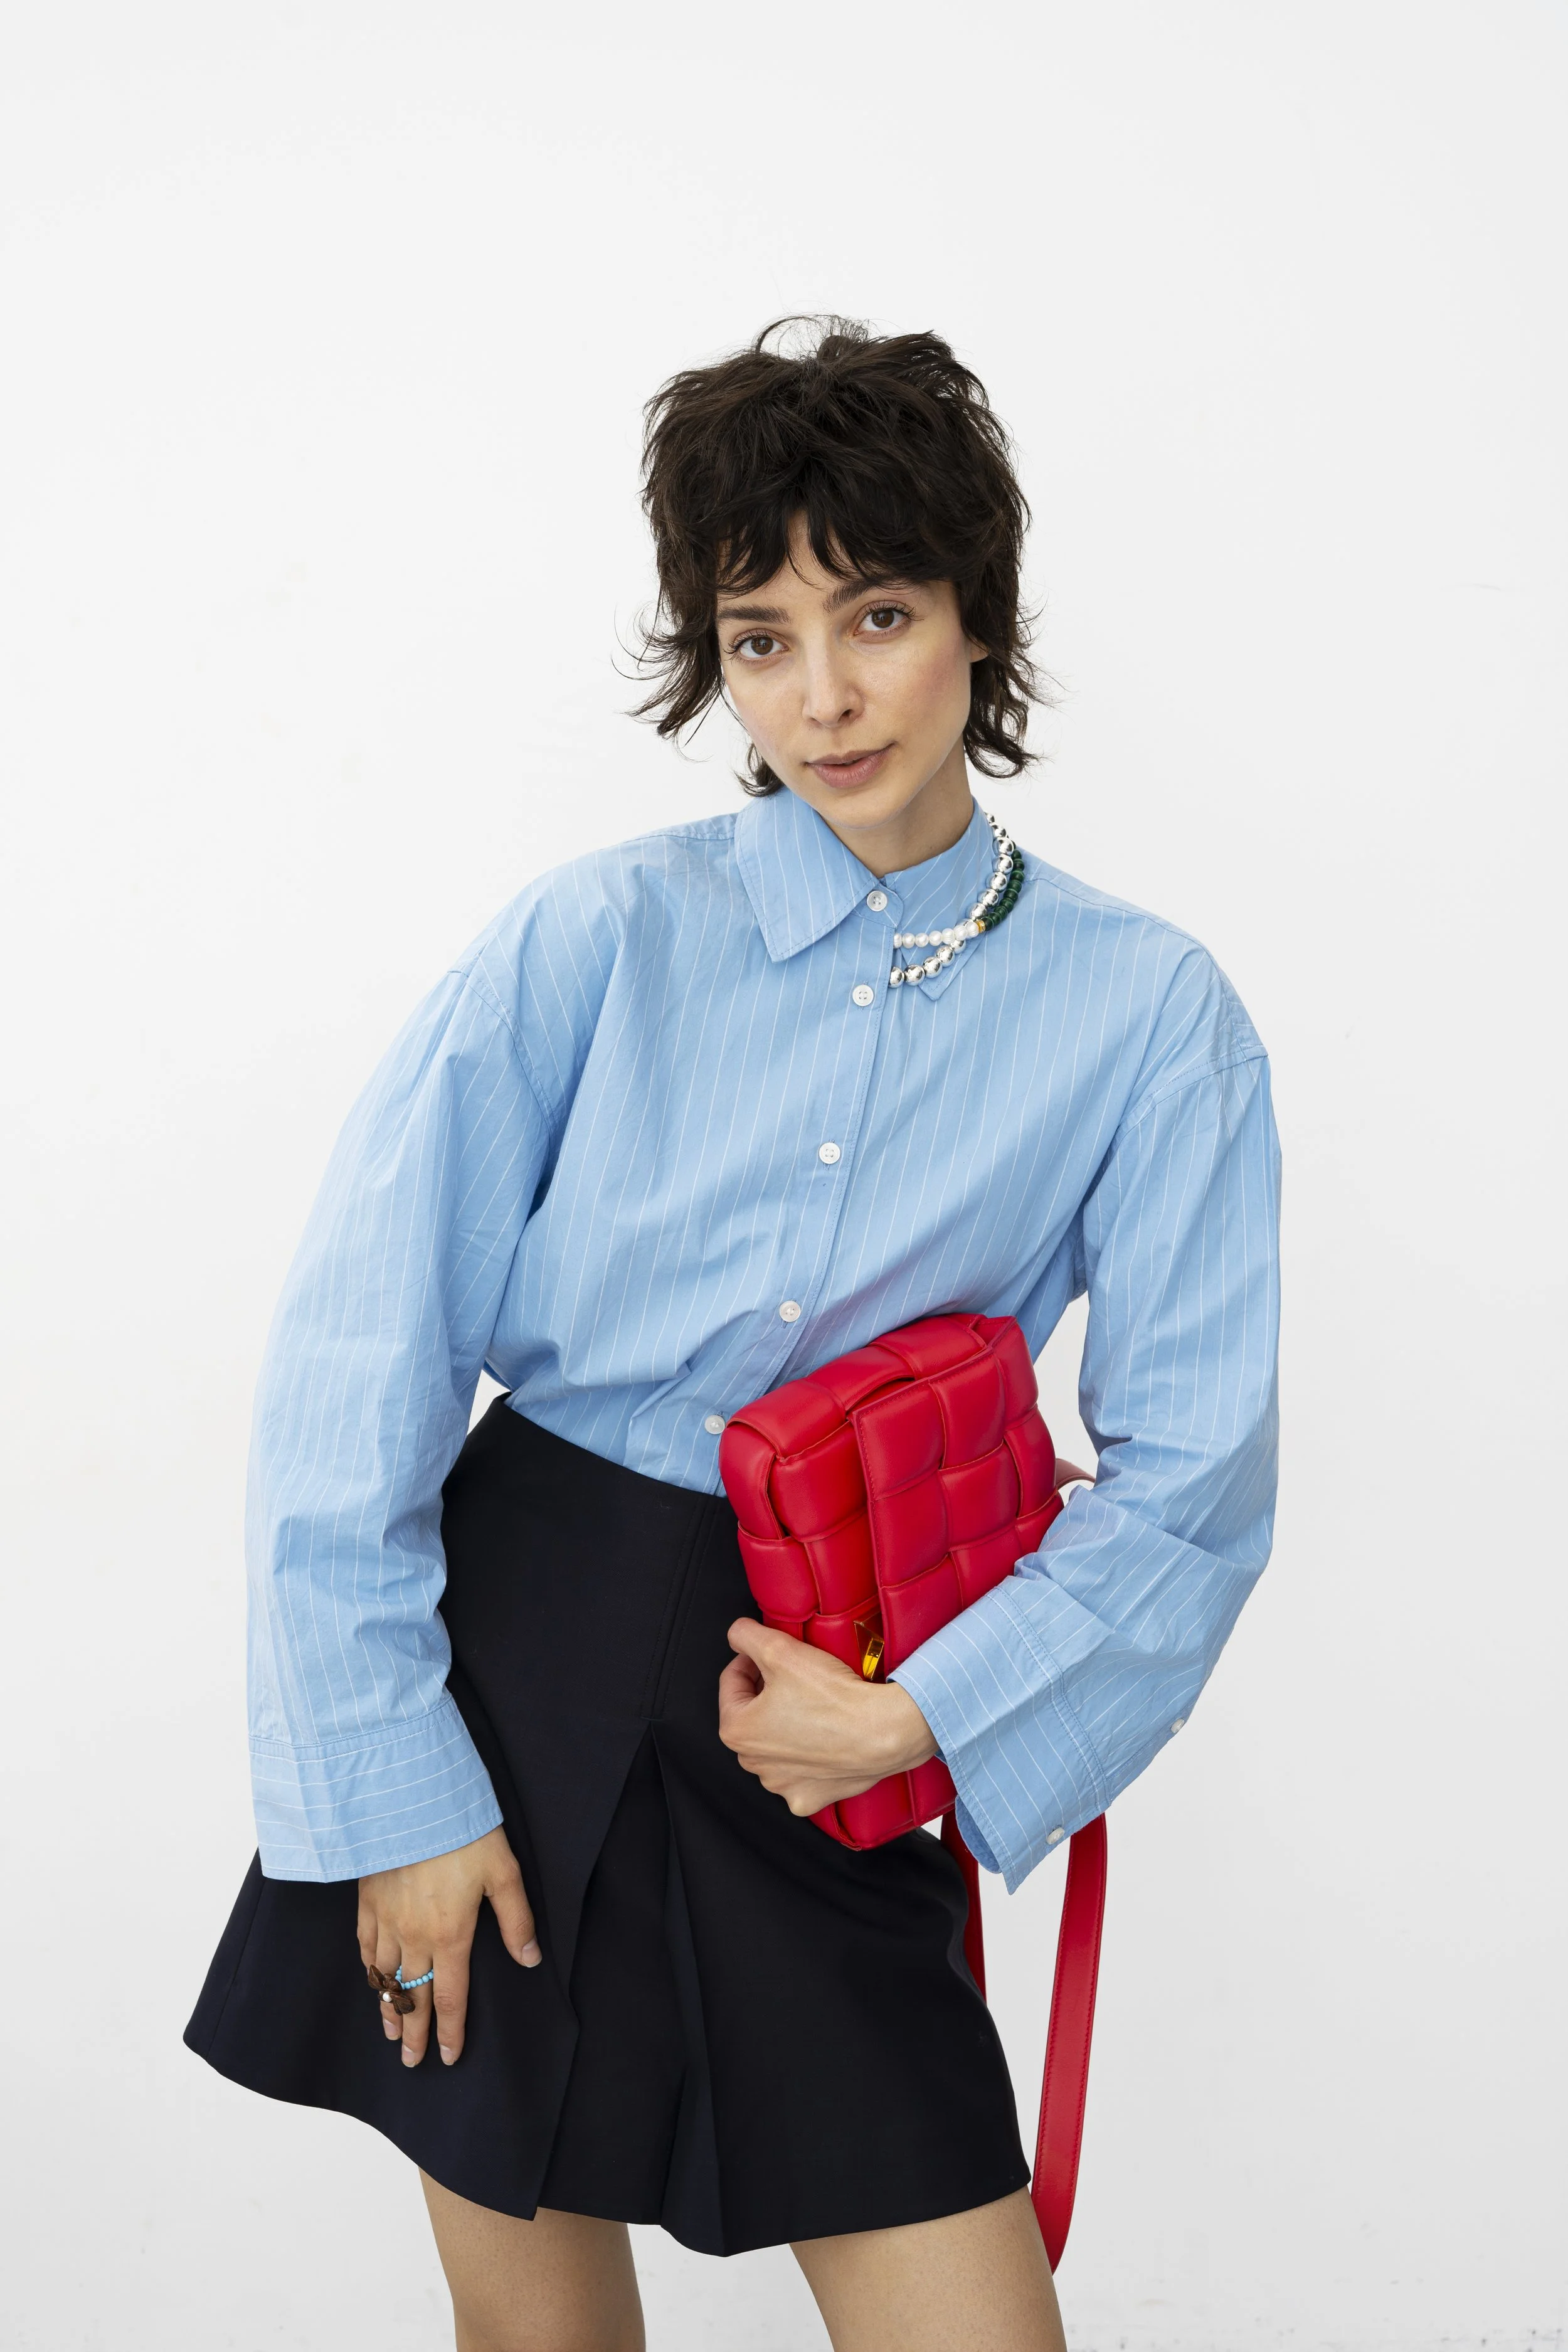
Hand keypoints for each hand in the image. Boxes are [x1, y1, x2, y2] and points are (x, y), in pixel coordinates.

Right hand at [357, 1824, 539, 2068]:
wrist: (413, 1799)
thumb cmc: (463, 1833)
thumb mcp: (504, 1873)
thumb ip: (516, 1920)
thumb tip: (529, 1959)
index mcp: (451, 1935)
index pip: (450, 1997)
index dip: (450, 2031)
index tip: (448, 2057)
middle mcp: (415, 1936)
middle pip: (412, 1997)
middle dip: (413, 2033)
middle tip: (411, 2062)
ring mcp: (387, 1920)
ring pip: (385, 1977)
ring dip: (389, 2007)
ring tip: (390, 2031)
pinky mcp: (368, 1900)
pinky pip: (365, 1946)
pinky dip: (369, 1968)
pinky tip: (372, 1977)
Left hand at [718, 1618, 937, 1817]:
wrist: (882, 1731)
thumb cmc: (833, 1698)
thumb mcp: (779, 1649)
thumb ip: (746, 1635)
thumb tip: (737, 1635)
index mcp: (737, 1731)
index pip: (732, 1682)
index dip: (750, 1660)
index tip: (768, 1654)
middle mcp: (754, 1764)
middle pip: (753, 1715)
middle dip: (768, 1693)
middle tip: (795, 1677)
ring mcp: (782, 1785)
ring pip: (776, 1745)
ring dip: (787, 1725)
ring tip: (812, 1706)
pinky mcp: (809, 1796)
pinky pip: (802, 1772)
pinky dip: (809, 1756)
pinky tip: (823, 1737)